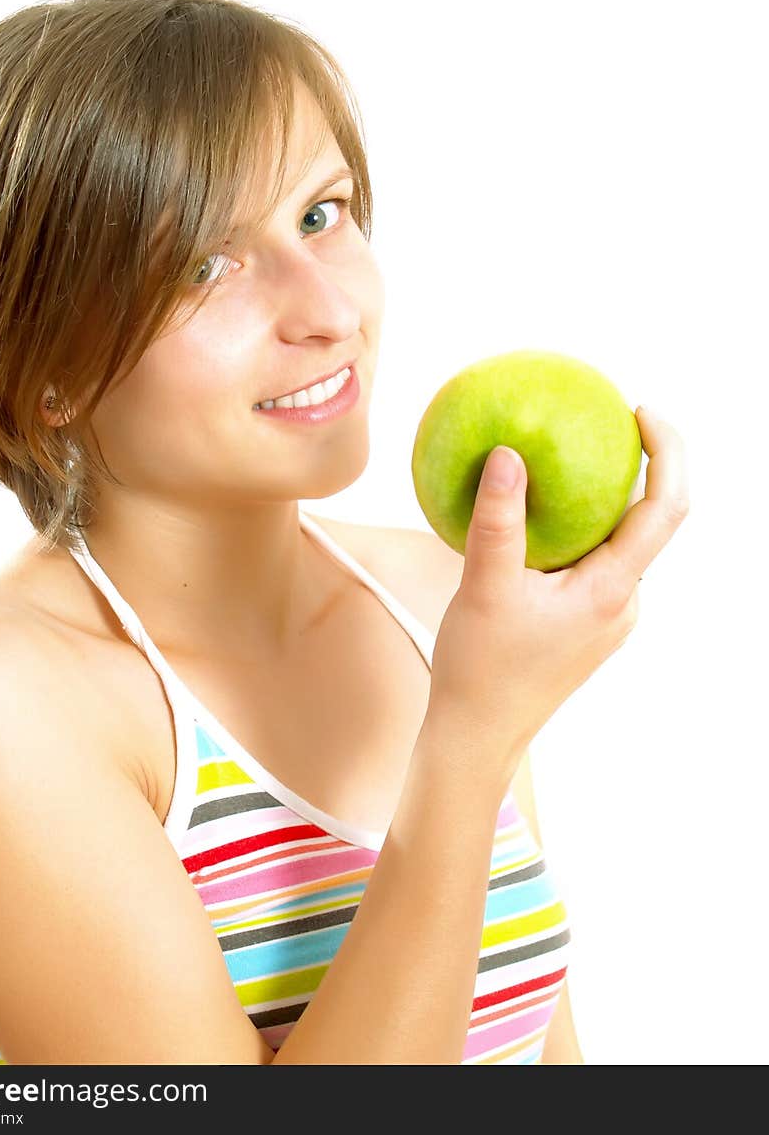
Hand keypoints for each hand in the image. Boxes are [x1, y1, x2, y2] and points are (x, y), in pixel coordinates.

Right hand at [425, 406, 688, 763]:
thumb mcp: (484, 587)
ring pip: (620, 542)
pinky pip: (592, 561)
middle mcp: (623, 603)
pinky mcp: (585, 623)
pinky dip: (576, 527)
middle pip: (652, 520)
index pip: (666, 508)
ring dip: (603, 497)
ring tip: (565, 457)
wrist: (478, 735)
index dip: (668, 452)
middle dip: (640, 465)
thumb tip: (507, 453)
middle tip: (604, 418)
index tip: (640, 410)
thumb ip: (498, 520)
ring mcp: (607, 616)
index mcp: (613, 591)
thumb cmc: (482, 668)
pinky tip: (534, 514)